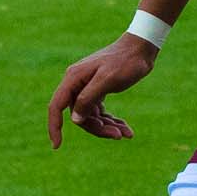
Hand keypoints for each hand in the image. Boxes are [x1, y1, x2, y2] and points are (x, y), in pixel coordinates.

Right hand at [47, 30, 157, 146]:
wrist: (142, 49)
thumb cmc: (125, 62)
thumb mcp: (107, 80)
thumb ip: (88, 98)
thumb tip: (74, 120)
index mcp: (73, 79)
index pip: (56, 107)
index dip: (54, 127)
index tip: (57, 146)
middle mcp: (77, 84)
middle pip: (79, 116)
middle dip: (97, 129)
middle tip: (118, 135)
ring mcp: (88, 87)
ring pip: (91, 117)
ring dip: (107, 127)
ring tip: (127, 133)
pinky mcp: (99, 90)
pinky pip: (100, 112)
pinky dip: (111, 121)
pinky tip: (126, 128)